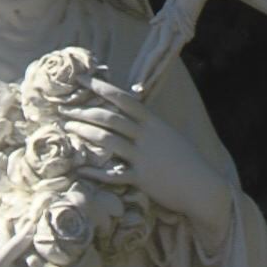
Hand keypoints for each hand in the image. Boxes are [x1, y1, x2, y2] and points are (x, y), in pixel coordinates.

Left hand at [62, 78, 230, 237]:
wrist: (203, 187)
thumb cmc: (185, 161)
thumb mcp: (169, 137)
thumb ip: (149, 127)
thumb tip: (132, 117)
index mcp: (154, 123)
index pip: (124, 99)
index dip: (103, 87)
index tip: (83, 79)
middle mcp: (147, 136)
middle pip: (110, 119)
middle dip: (84, 111)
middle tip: (64, 109)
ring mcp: (143, 157)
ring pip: (107, 141)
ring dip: (84, 133)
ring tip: (68, 128)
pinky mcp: (141, 179)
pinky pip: (113, 174)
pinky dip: (94, 171)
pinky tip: (79, 168)